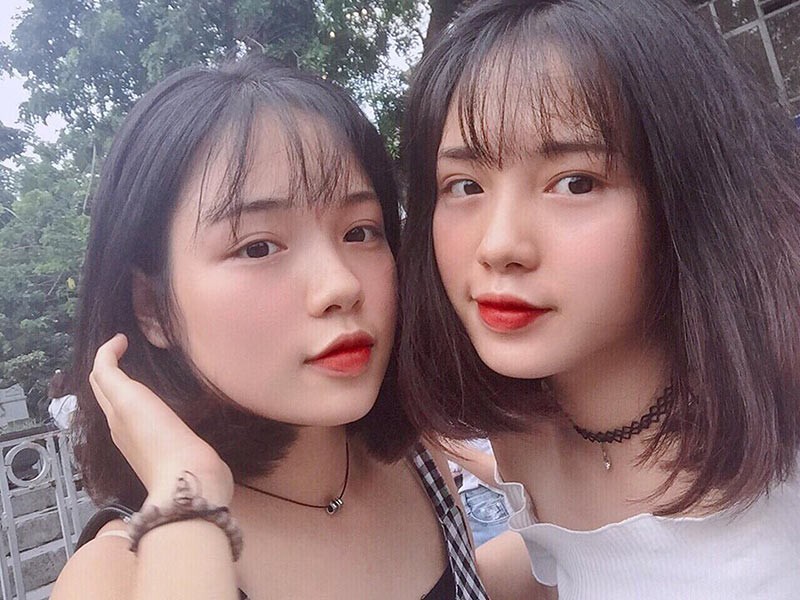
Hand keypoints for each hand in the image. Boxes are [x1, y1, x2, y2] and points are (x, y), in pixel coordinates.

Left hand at [90, 334, 233, 505]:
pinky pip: (146, 419)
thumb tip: (109, 351)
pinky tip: (163, 401)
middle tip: (129, 348)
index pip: (100, 377)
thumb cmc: (161, 439)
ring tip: (144, 368)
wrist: (188, 481)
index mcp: (115, 412)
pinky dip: (144, 401)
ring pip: (124, 405)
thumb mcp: (129, 400)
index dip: (107, 353)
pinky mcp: (163, 451)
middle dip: (111, 366)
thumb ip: (112, 376)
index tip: (124, 337)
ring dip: (126, 384)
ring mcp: (141, 442)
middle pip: (108, 392)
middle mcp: (121, 427)